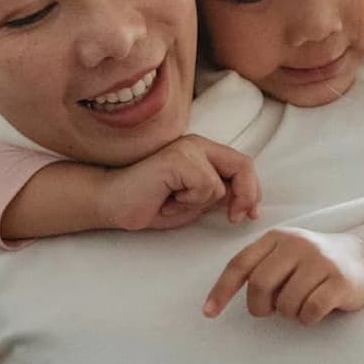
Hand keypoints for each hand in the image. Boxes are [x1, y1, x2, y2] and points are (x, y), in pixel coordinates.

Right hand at [94, 137, 259, 231]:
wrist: (112, 202)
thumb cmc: (149, 203)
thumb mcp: (193, 202)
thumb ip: (217, 195)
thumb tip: (246, 200)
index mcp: (202, 152)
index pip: (242, 165)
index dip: (252, 190)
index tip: (249, 214)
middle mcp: (197, 144)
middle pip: (243, 166)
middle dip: (246, 196)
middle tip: (236, 218)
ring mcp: (187, 148)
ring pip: (220, 184)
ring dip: (199, 204)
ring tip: (174, 203)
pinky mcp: (179, 158)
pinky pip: (205, 186)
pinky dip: (188, 202)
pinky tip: (167, 200)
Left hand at [204, 227, 363, 324]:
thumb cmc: (315, 263)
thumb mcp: (286, 255)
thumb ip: (260, 267)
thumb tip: (225, 298)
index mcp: (277, 237)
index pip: (240, 264)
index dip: (221, 290)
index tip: (209, 313)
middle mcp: (297, 244)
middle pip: (259, 285)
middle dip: (259, 306)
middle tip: (269, 311)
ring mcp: (320, 261)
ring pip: (286, 302)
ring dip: (289, 313)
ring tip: (301, 304)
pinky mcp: (339, 280)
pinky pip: (309, 311)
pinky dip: (307, 319)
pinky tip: (315, 311)